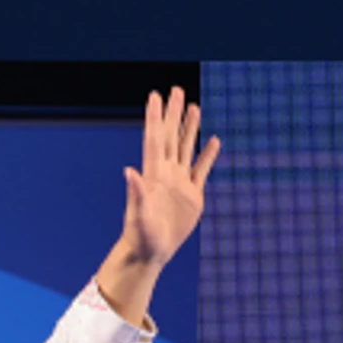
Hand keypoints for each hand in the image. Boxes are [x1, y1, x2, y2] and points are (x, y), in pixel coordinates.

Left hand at [117, 86, 218, 268]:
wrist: (151, 252)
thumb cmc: (141, 236)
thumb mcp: (139, 214)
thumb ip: (136, 193)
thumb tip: (129, 170)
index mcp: (152, 174)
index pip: (154, 138)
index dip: (155, 117)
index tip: (155, 96)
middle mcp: (166, 173)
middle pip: (170, 136)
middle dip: (173, 114)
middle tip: (176, 90)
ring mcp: (179, 182)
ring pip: (185, 147)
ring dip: (189, 128)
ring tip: (193, 107)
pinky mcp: (192, 195)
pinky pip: (201, 169)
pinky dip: (208, 155)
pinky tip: (213, 140)